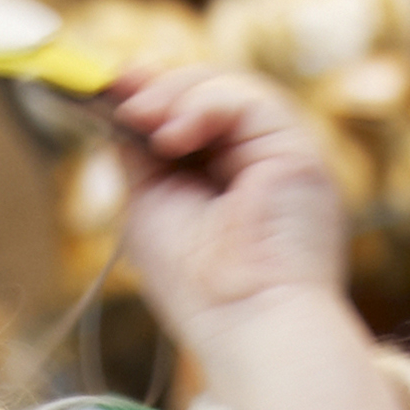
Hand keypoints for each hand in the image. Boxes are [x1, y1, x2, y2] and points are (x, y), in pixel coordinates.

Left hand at [103, 63, 400, 409]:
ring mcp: (284, 155)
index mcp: (231, 179)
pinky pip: (250, 100)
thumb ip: (140, 157)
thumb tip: (120, 108)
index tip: (110, 85)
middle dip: (159, 87)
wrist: (244, 323)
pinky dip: (203, 105)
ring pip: (231, 88)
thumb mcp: (150, 206)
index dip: (154, 92)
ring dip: (174, 95)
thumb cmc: (198, 288)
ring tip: (140, 117)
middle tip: (118, 94)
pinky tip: (170, 136)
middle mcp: (262, 163)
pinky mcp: (300, 152)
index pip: (194, 115)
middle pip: (212, 93)